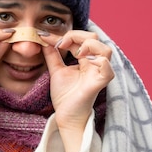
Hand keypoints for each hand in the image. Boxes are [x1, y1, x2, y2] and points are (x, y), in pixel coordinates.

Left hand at [41, 31, 113, 151]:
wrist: (65, 116)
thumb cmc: (65, 95)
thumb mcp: (56, 70)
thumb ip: (52, 54)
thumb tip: (44, 38)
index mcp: (86, 59)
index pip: (83, 38)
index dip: (67, 35)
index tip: (48, 39)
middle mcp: (95, 64)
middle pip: (95, 38)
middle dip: (77, 36)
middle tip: (61, 45)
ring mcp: (99, 73)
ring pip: (106, 50)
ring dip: (89, 46)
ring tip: (75, 52)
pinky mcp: (99, 84)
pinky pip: (107, 70)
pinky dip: (99, 62)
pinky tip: (84, 61)